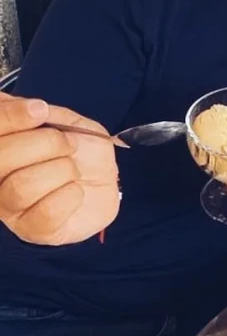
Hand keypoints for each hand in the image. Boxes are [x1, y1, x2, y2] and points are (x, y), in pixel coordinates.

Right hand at [0, 93, 118, 244]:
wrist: (106, 179)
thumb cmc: (80, 149)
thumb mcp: (65, 121)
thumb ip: (41, 115)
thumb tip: (16, 105)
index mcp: (1, 147)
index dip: (11, 117)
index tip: (40, 111)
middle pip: (1, 158)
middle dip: (45, 144)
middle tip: (69, 144)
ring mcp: (10, 208)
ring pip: (20, 187)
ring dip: (60, 171)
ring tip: (74, 170)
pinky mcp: (33, 230)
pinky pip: (45, 212)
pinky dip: (70, 196)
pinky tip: (76, 191)